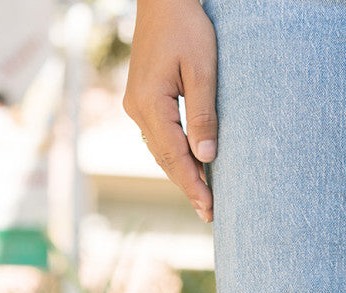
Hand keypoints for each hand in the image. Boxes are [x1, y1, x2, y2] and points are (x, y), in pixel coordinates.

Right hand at [123, 0, 217, 222]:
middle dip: (188, 187)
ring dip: (181, 174)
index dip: (193, 184)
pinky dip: (174, 155)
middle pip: (165, 158)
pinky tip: (189, 168)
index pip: (174, 155)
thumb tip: (206, 156)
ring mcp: (136, 104)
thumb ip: (203, 114)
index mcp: (150, 103)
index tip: (209, 208)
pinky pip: (158, 136)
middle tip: (210, 214)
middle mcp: (137, 108)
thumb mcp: (202, 69)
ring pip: (160, 150)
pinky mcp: (141, 98)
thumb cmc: (186, 26)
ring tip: (202, 199)